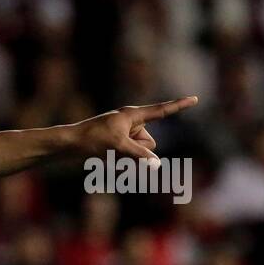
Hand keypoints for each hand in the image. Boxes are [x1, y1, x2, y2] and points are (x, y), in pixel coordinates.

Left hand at [70, 96, 197, 162]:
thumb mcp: (118, 147)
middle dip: (138, 151)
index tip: (195, 99)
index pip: (161, 111)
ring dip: (128, 159)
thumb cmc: (92, 140)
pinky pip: (129, 158)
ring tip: (106, 154)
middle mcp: (130, 122)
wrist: (68, 144)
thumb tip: (157, 165)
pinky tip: (104, 160)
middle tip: (114, 148)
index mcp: (132, 115)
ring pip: (139, 153)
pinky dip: (121, 162)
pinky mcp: (117, 144)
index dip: (179, 106)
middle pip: (149, 143)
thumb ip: (140, 156)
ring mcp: (124, 134)